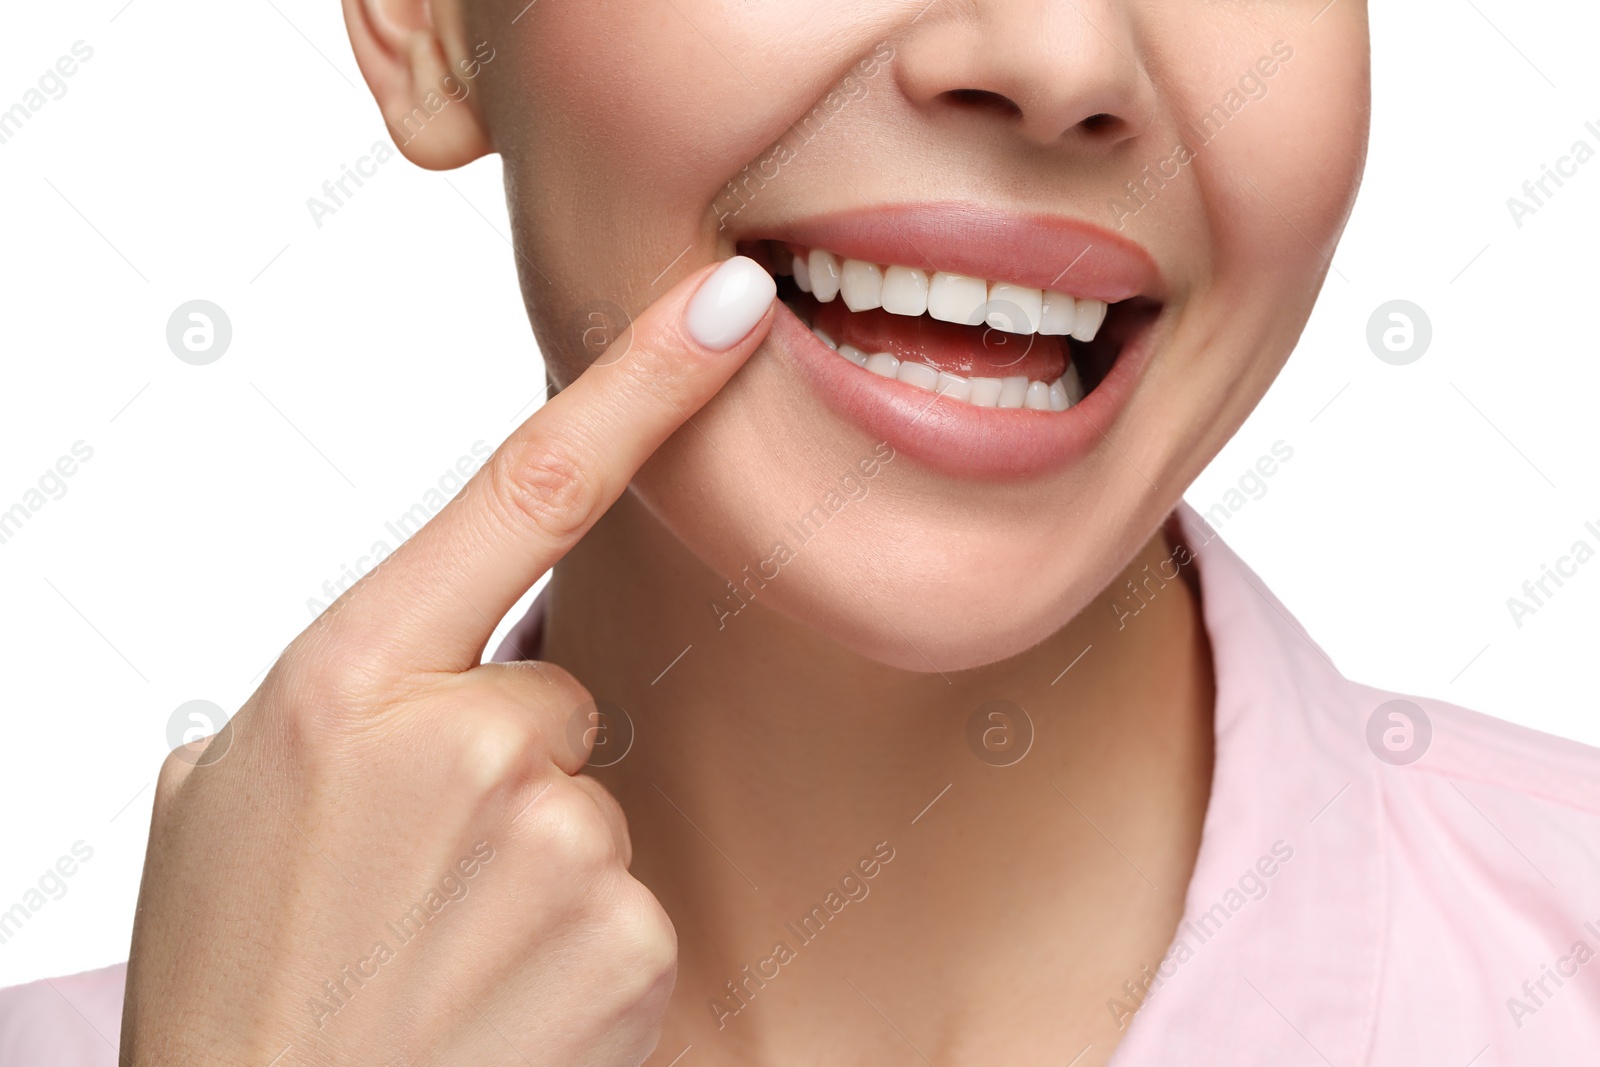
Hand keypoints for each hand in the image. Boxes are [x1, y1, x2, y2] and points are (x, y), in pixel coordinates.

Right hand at [120, 258, 776, 1065]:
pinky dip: (578, 939)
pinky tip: (497, 994)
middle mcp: (462, 740)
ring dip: (535, 859)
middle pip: (560, 688)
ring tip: (441, 945)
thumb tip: (411, 663)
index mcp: (349, 678)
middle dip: (507, 758)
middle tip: (415, 869)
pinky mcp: (627, 934)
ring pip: (592, 798)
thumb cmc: (237, 969)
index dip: (644, 381)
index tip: (730, 306)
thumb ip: (332, 694)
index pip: (528, 485)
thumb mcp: (226, 796)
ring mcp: (557, 839)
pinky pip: (631, 893)